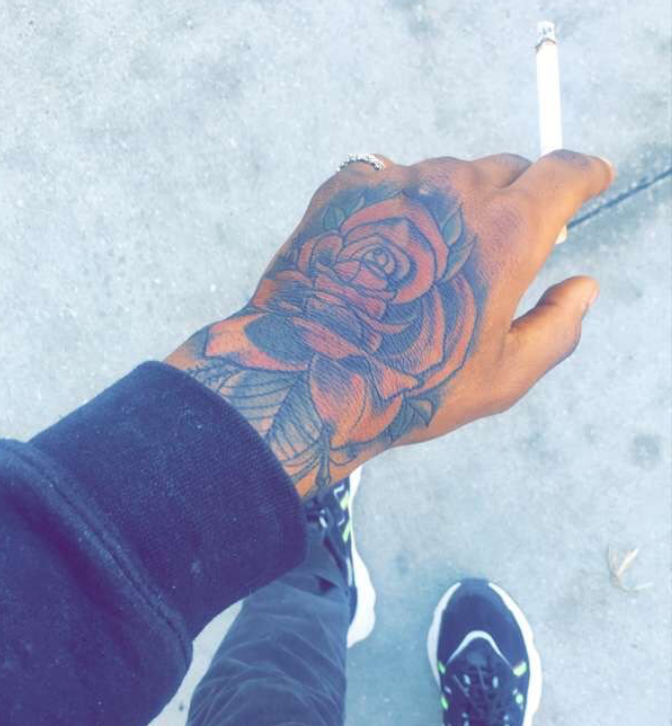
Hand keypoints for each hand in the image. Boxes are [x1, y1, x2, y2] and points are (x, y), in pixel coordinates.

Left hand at [165, 150, 614, 500]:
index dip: (584, 175)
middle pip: (507, 171)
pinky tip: (384, 263)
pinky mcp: (347, 188)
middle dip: (518, 201)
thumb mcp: (500, 379)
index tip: (590, 180)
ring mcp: (397, 182)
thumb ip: (557, 329)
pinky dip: (403, 209)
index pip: (564, 174)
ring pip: (447, 177)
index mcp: (505, 234)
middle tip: (498, 253)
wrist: (302, 380)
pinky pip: (394, 183)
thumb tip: (583, 287)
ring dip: (454, 208)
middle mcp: (454, 192)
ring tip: (426, 276)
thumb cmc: (408, 388)